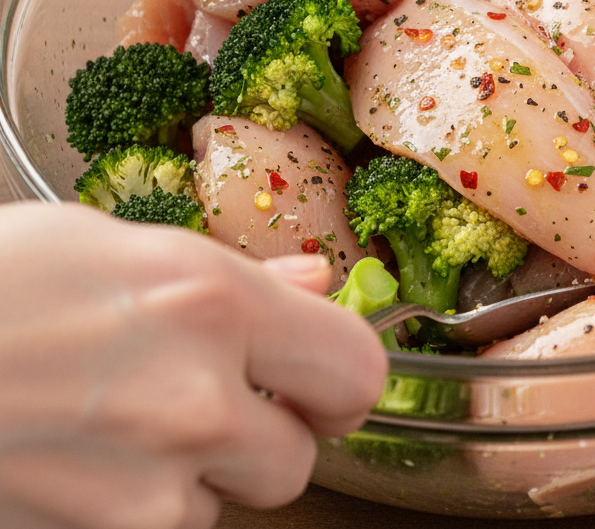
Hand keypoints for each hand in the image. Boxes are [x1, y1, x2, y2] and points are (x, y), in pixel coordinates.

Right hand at [0, 201, 387, 528]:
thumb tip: (316, 281)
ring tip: (120, 421)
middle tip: (216, 398)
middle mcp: (193, 399)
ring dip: (194, 477)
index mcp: (213, 302)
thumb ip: (237, 275)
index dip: (343, 378)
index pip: (357, 370)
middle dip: (268, 435)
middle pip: (299, 459)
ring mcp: (138, 488)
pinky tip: (82, 460)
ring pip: (222, 508)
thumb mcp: (119, 248)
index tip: (320, 378)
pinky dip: (137, 510)